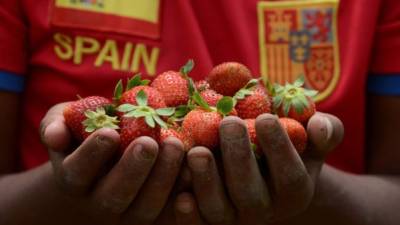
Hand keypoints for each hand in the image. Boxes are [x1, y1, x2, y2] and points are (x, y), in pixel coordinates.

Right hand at [40, 103, 184, 224]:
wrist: (103, 163)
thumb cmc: (83, 136)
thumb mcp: (63, 123)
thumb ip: (54, 125)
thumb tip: (54, 135)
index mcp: (74, 180)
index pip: (77, 173)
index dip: (91, 155)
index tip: (108, 132)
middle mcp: (99, 202)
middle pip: (114, 196)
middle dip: (132, 169)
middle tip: (147, 142)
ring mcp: (129, 212)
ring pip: (145, 208)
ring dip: (162, 178)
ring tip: (175, 144)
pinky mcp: (155, 212)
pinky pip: (170, 208)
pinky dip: (183, 189)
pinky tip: (193, 164)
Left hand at [182, 113, 343, 224]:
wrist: (265, 169)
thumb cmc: (289, 148)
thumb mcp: (312, 139)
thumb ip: (326, 132)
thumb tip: (319, 127)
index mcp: (295, 192)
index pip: (290, 176)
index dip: (279, 148)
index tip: (265, 118)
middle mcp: (265, 211)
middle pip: (251, 194)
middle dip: (239, 158)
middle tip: (229, 123)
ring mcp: (234, 218)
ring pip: (220, 211)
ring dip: (207, 183)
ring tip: (198, 151)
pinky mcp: (209, 220)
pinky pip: (198, 223)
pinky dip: (189, 213)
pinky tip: (180, 194)